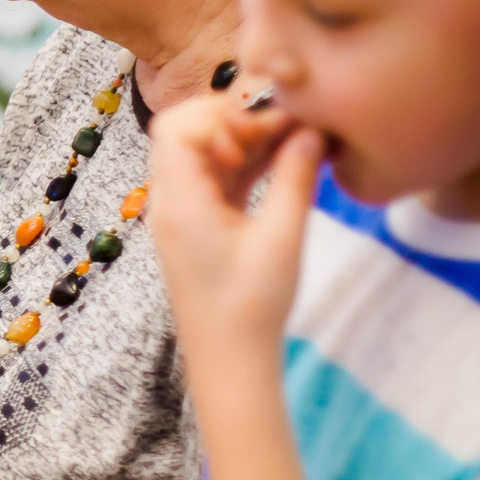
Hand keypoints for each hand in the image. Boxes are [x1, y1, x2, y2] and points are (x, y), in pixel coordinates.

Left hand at [148, 92, 324, 371]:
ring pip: (201, 154)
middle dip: (232, 121)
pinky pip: (212, 179)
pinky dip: (242, 165)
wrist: (228, 362)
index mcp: (179, 201)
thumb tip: (310, 132)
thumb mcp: (282, 240)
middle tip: (281, 131)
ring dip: (242, 142)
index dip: (218, 117)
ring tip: (292, 141)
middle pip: (184, 133)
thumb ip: (295, 180)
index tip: (261, 133)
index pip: (176, 127)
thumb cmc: (252, 307)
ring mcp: (180, 213)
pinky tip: (282, 162)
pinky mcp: (196, 226)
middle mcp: (169, 201)